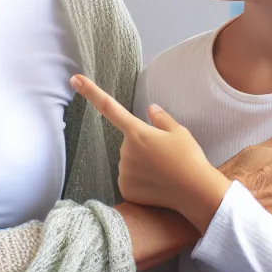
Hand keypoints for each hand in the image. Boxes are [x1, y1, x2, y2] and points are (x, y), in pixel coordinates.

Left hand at [71, 74, 230, 232]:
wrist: (196, 192)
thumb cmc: (189, 159)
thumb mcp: (180, 132)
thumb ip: (162, 118)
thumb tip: (151, 109)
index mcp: (137, 132)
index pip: (109, 107)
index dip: (90, 92)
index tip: (74, 79)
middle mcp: (125, 150)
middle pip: (129, 143)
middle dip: (143, 147)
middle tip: (165, 156)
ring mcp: (123, 171)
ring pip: (129, 163)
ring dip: (142, 165)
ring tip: (164, 172)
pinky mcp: (125, 190)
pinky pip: (129, 180)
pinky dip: (141, 182)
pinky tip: (157, 185)